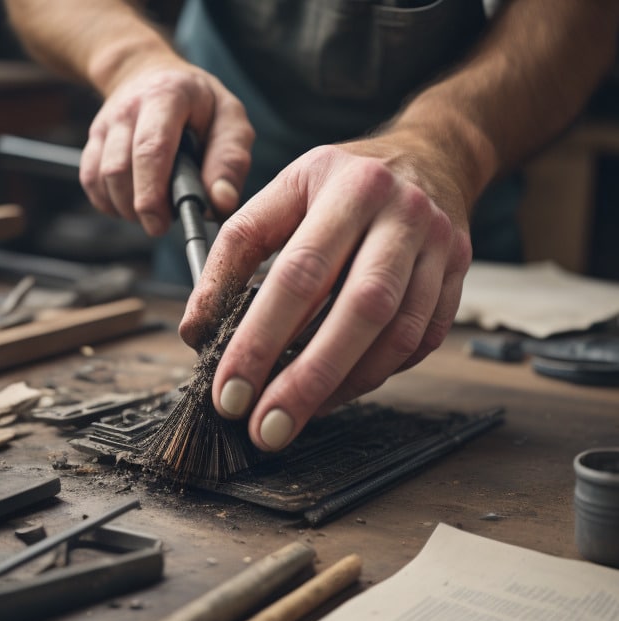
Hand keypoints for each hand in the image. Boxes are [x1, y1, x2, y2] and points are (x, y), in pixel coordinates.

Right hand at [79, 54, 253, 235]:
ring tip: (153, 208)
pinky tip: (132, 203)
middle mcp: (129, 107)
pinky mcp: (93, 140)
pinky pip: (90, 181)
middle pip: (119, 169)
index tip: (164, 221)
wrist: (150, 74)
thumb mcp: (230, 121)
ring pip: (101, 179)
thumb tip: (220, 203)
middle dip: (139, 207)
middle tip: (161, 224)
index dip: (153, 192)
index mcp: (167, 96)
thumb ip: (230, 162)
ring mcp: (106, 123)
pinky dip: (109, 203)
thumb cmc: (199, 105)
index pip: (151, 149)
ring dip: (126, 207)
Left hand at [180, 134, 472, 450]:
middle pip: (358, 310)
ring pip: (396, 334)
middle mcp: (400, 216)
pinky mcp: (457, 278)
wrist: (430, 158)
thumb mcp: (283, 194)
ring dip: (343, 386)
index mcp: (346, 186)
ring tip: (296, 415)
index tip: (230, 390)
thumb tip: (197, 328)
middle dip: (307, 380)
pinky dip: (376, 374)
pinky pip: (419, 342)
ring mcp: (438, 248)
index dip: (260, 339)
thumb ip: (233, 254)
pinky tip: (338, 389)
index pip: (298, 274)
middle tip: (267, 427)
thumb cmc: (343, 182)